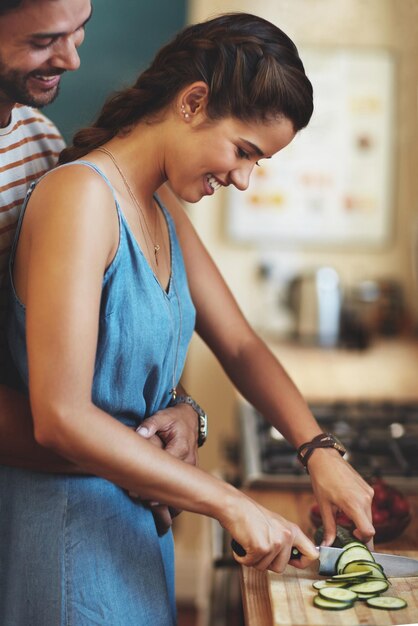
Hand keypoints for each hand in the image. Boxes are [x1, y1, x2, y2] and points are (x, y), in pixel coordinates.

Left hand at [134, 404, 198, 534]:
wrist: (190, 420)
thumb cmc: (174, 419)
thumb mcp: (163, 417)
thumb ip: (151, 424)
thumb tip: (140, 433)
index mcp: (181, 448)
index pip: (167, 468)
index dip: (151, 478)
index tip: (134, 486)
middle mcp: (188, 462)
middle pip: (172, 483)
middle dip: (154, 493)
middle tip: (134, 496)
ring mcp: (191, 469)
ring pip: (179, 490)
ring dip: (163, 498)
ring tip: (144, 502)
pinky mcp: (189, 474)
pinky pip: (182, 489)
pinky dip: (170, 497)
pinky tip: (155, 502)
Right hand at [225, 496, 317, 572]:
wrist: (235, 506)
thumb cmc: (252, 515)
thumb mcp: (276, 525)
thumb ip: (286, 540)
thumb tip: (294, 559)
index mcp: (293, 531)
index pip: (312, 554)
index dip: (302, 562)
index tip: (292, 562)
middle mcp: (287, 537)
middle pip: (280, 568)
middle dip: (267, 563)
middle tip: (259, 548)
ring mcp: (274, 543)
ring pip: (264, 567)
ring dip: (253, 559)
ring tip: (249, 542)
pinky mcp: (260, 548)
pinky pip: (250, 564)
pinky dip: (242, 557)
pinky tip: (242, 544)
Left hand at [307, 448, 374, 547]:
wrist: (325, 458)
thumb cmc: (322, 479)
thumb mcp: (324, 506)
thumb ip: (329, 528)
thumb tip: (326, 546)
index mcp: (354, 504)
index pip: (369, 531)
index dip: (363, 540)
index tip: (352, 538)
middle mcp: (366, 499)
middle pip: (369, 525)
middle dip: (360, 532)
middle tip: (347, 535)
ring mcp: (368, 492)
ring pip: (368, 516)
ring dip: (359, 521)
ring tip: (345, 519)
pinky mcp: (368, 488)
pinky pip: (367, 505)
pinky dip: (360, 510)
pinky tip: (347, 507)